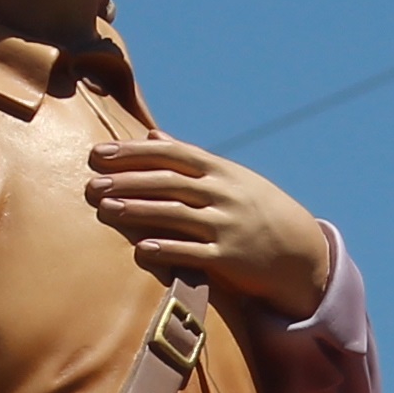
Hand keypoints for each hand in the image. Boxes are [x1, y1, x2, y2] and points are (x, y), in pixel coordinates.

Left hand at [85, 139, 336, 315]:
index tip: (99, 153)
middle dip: (127, 181)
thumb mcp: (230, 176)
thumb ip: (188, 159)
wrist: (301, 251)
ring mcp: (227, 225)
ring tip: (106, 209)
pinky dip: (168, 249)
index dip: (133, 152)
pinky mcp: (230, 258)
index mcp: (220, 170)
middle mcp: (224, 194)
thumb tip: (151, 134)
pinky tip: (141, 248)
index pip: (171, 153)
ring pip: (176, 214)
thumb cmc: (255, 209)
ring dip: (139, 210)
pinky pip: (194, 252)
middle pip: (168, 182)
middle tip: (92, 183)